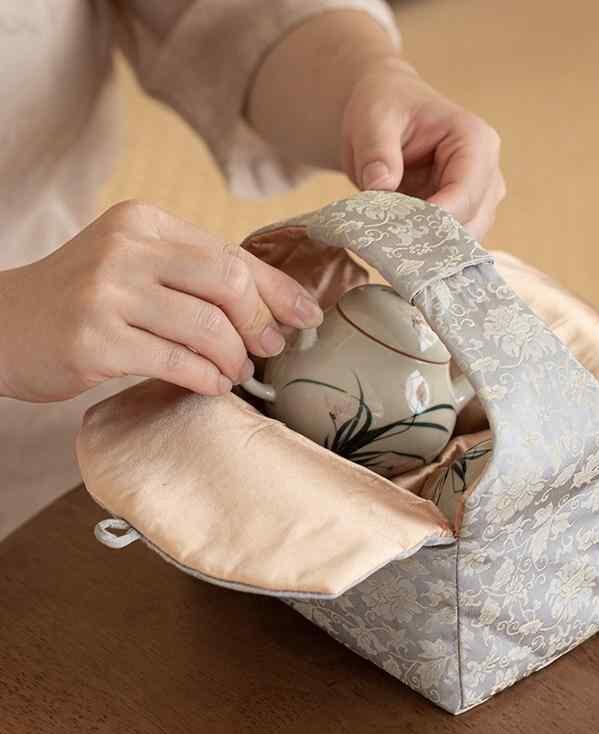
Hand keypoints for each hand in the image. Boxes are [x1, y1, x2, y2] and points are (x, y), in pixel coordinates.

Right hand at [0, 201, 321, 401]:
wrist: (1, 325)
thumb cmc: (84, 300)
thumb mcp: (137, 267)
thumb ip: (196, 275)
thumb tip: (276, 307)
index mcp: (145, 223)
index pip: (231, 254)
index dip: (278, 289)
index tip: (308, 316)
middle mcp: (126, 248)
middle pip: (229, 283)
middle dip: (261, 323)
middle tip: (269, 349)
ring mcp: (107, 292)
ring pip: (207, 327)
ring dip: (234, 358)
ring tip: (237, 371)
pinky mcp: (94, 339)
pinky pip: (177, 361)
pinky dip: (206, 378)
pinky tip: (212, 384)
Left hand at [341, 59, 505, 238]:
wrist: (386, 117)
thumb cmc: (386, 108)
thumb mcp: (374, 120)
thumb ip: (378, 152)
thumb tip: (381, 185)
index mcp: (475, 141)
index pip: (465, 193)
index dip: (435, 220)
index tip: (400, 235)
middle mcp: (487, 173)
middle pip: (471, 223)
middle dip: (432, 241)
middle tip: (390, 251)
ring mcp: (480, 199)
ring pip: (465, 242)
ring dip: (430, 251)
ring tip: (392, 251)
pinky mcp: (464, 218)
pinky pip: (451, 246)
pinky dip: (427, 253)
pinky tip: (400, 252)